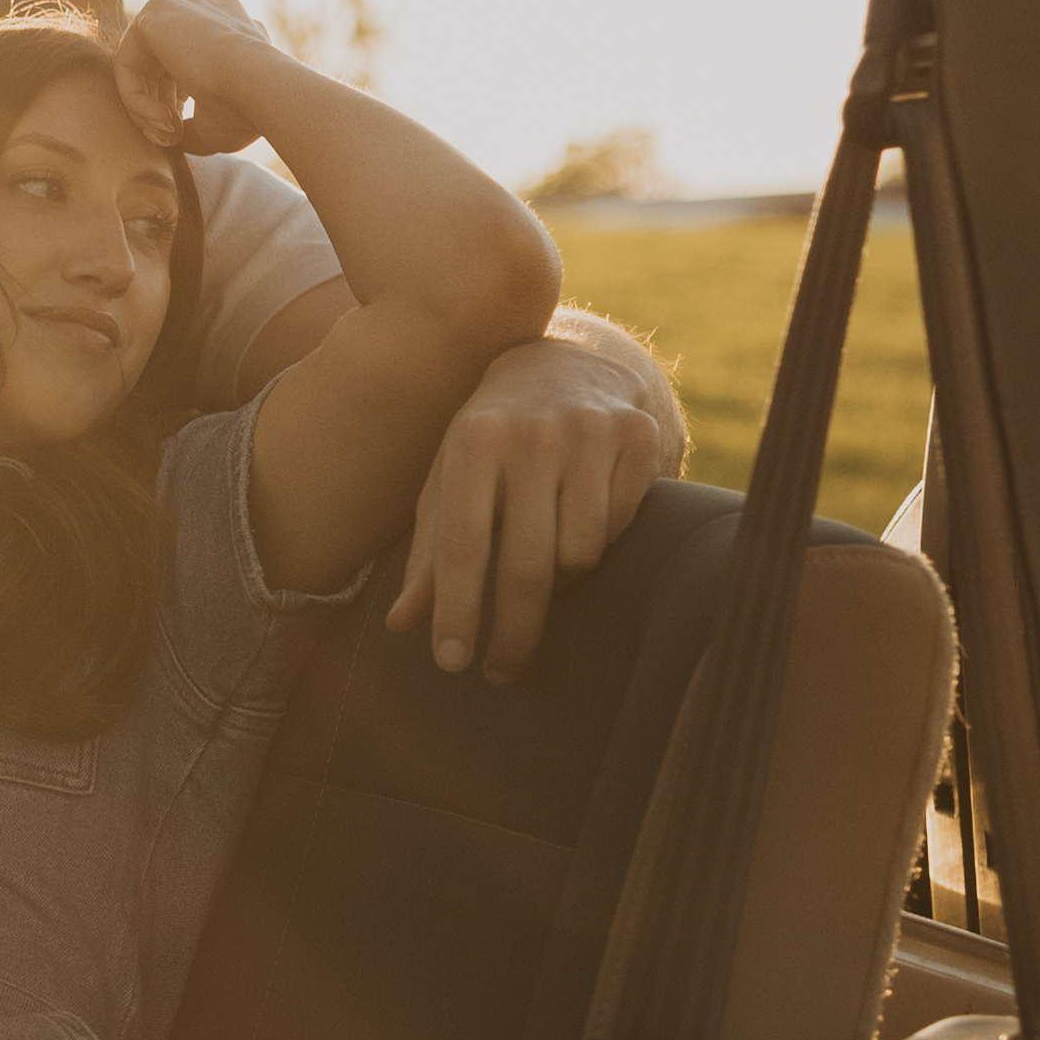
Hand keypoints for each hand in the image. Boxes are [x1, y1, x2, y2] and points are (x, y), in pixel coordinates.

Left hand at [114, 0, 273, 156]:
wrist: (260, 87)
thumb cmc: (245, 110)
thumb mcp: (216, 123)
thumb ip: (192, 123)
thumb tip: (173, 137)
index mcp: (228, 28)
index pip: (182, 67)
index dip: (173, 104)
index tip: (179, 134)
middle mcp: (204, 11)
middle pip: (157, 66)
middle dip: (157, 107)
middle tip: (168, 138)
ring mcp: (180, 7)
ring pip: (139, 66)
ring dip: (144, 108)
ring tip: (165, 134)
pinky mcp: (156, 12)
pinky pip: (126, 61)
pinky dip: (133, 97)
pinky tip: (159, 118)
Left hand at [388, 331, 670, 681]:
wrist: (560, 367)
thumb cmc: (488, 444)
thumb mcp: (447, 485)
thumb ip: (426, 555)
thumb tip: (400, 625)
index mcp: (472, 443)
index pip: (462, 544)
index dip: (458, 610)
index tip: (452, 664)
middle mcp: (532, 435)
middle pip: (526, 563)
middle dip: (512, 631)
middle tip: (499, 672)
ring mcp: (590, 433)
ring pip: (580, 554)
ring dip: (560, 583)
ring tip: (541, 571)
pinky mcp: (639, 436)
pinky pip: (621, 528)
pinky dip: (601, 544)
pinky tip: (582, 526)